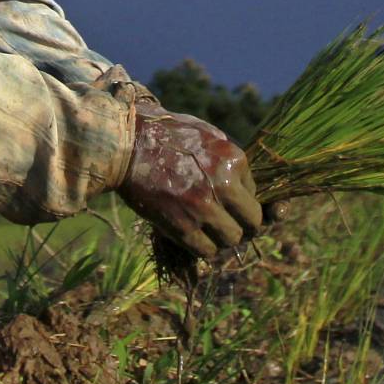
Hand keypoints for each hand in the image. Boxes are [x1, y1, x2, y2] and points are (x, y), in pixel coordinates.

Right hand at [116, 106, 263, 259]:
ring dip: (222, 238)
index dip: (242, 200)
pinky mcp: (183, 227)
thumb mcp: (207, 135)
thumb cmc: (165, 133)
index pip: (255, 194)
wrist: (127, 144)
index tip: (227, 200)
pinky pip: (206, 250)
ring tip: (207, 229)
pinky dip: (203, 247)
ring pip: (231, 240)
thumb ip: (228, 160)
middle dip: (242, 224)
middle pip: (251, 222)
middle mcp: (225, 185)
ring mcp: (204, 208)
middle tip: (227, 223)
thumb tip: (243, 184)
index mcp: (234, 160)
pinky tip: (192, 235)